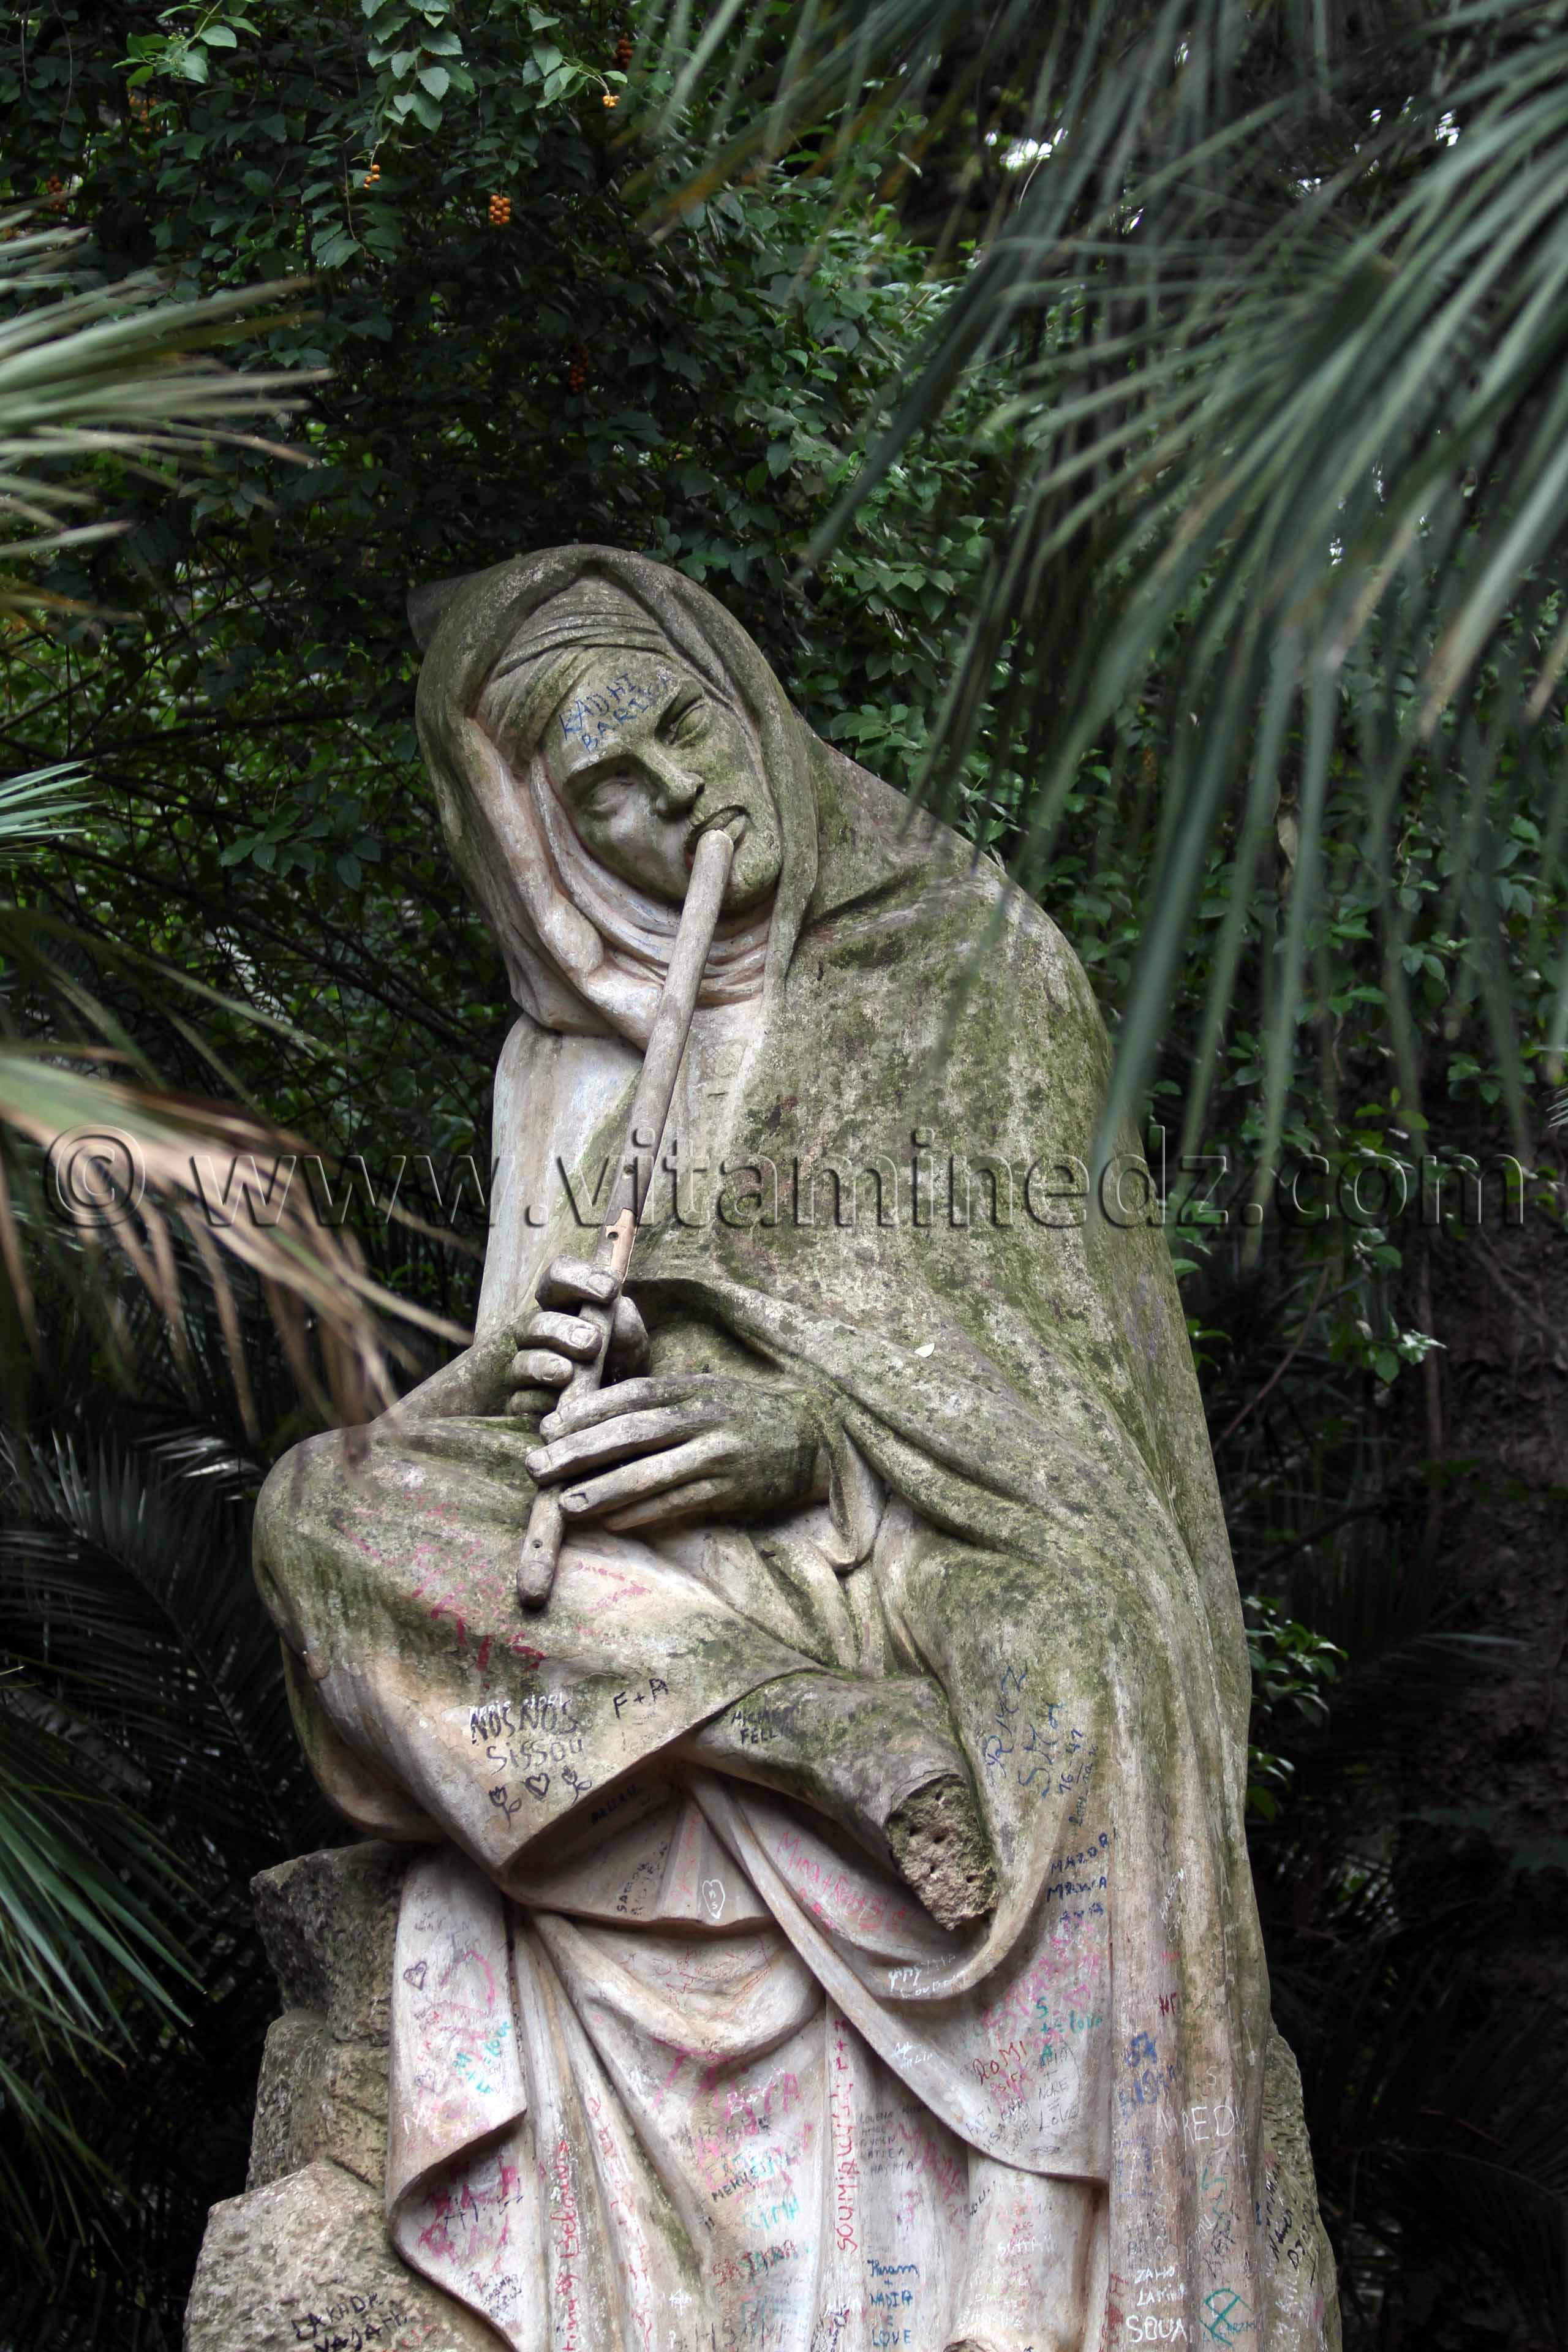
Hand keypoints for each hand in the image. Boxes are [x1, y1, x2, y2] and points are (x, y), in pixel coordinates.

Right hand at [506, 1256, 648, 1421]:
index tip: (610, 1290)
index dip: (578, 1277)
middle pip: (535, 1323)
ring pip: (523, 1362)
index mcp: (564, 1305)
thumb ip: (624, 1320)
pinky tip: (556, 1405)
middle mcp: (540, 1333)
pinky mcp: (526, 1403)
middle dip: (562, 1330)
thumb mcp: (631, 1338)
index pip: (557, 1277)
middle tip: (593, 1342)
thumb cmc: (622, 1359)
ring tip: (569, 1373)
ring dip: (545, 1365)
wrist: (622, 1404)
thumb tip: (613, 1307)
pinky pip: (521, 1401)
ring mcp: (529, 1368)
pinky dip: (538, 1402)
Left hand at [525, 1373, 829, 1531]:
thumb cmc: (746, 1414)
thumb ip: (660, 1396)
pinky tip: (613, 1521)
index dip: (586, 1411)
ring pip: (651, 1473)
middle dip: (579, 1451)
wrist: (815, 1437)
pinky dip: (644, 1513)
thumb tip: (595, 1413)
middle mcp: (704, 1417)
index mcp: (694, 1388)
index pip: (631, 1395)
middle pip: (631, 1433)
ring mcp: (719, 1454)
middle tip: (536, 1467)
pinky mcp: (732, 1489)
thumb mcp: (707, 1390)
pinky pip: (679, 1503)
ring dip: (604, 1490)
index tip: (547, 1426)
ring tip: (565, 1504)